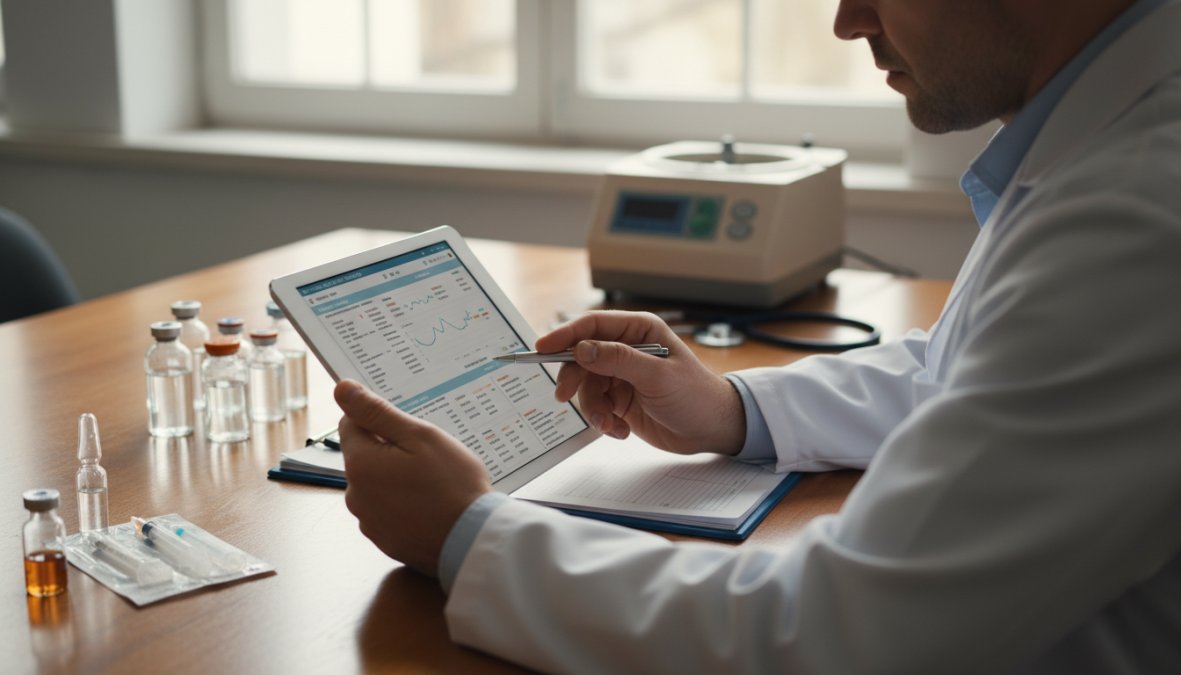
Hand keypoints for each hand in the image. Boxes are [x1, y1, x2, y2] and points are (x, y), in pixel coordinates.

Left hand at [334, 379, 492, 575]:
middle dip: (390, 450)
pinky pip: (387, 510)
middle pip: (364, 456)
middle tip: (428, 456)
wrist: (473, 540)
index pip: (351, 424)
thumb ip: (377, 412)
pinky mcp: (384, 540)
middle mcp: (355, 495)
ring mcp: (369, 521)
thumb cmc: (452, 484)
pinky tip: (430, 504)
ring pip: (377, 484)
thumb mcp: (420, 436)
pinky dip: (404, 504)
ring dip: (396, 478)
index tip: (407, 425)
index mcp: (360, 464)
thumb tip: (342, 389)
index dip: (379, 419)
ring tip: (433, 483)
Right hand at [535, 310, 744, 455]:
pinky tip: (620, 430)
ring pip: (586, 386)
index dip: (565, 334)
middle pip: (581, 357)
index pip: (592, 326)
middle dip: (574, 378)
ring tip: (610, 423)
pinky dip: (602, 420)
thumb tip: (582, 348)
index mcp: (639, 330)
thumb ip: (618, 360)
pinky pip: (595, 405)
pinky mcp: (620, 398)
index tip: (542, 347)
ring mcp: (622, 375)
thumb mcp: (657, 376)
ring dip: (592, 408)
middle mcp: (627, 349)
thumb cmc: (696, 395)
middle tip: (565, 395)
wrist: (712, 430)